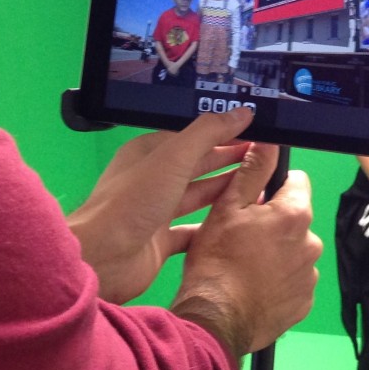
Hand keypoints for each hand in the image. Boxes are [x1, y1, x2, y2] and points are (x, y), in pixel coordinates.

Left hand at [68, 108, 256, 303]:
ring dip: (226, 189)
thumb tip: (242, 112)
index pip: (194, 136)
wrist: (103, 258)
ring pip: (199, 195)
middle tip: (265, 155)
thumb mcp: (173, 158)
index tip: (256, 131)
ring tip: (259, 183)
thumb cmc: (134, 201)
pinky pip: (194, 228)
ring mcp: (157, 210)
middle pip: (198, 164)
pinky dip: (214, 224)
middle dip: (230, 158)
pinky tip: (238, 220)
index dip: (224, 133)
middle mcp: (153, 178)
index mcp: (150, 152)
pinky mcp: (162, 240)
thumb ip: (208, 133)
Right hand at [172, 144, 320, 356]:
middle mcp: (311, 242)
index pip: (297, 181)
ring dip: (278, 253)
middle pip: (295, 219)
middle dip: (275, 223)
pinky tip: (255, 286)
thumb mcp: (227, 208)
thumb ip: (253, 172)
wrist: (215, 319)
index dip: (273, 187)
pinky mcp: (304, 302)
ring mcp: (309, 275)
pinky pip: (294, 281)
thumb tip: (269, 142)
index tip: (253, 202)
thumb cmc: (217, 260)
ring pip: (295, 251)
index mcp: (295, 214)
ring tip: (246, 265)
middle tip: (243, 237)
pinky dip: (279, 281)